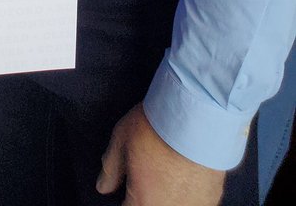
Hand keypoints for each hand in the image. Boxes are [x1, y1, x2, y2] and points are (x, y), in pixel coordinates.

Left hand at [97, 103, 224, 204]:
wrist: (198, 118)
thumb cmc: (159, 127)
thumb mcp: (121, 140)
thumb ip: (110, 168)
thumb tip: (103, 186)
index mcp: (143, 203)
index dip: (125, 197)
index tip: (129, 183)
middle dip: (147, 195)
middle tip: (149, 173)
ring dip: (168, 196)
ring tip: (168, 171)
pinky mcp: (211, 199)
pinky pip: (194, 203)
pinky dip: (187, 193)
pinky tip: (185, 174)